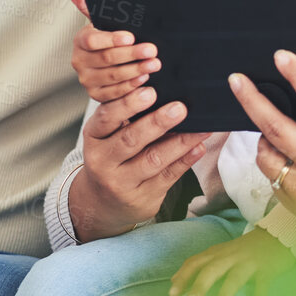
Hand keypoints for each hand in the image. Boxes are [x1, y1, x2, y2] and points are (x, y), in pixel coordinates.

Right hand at [67, 0, 160, 102]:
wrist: (109, 62)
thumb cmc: (108, 39)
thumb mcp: (102, 21)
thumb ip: (90, 6)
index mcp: (80, 41)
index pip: (92, 40)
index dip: (112, 39)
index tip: (131, 37)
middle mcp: (80, 61)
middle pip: (106, 59)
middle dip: (131, 55)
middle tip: (151, 50)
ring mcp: (87, 80)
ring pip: (112, 77)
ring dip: (135, 71)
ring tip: (153, 64)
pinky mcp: (97, 94)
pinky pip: (115, 93)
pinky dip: (130, 86)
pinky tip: (143, 78)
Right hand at [71, 86, 210, 241]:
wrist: (101, 203)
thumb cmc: (111, 157)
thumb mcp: (107, 136)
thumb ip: (127, 116)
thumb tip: (166, 93)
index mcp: (94, 137)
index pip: (107, 117)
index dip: (128, 104)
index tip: (150, 91)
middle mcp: (103, 161)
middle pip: (131, 139)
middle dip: (157, 122)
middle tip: (179, 108)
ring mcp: (122, 182)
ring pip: (153, 159)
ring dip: (180, 142)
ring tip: (201, 128)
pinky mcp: (142, 198)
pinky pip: (168, 176)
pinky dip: (186, 160)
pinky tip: (198, 147)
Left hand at [169, 229, 295, 295]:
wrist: (278, 235)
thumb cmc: (245, 250)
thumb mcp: (220, 253)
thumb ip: (199, 264)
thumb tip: (173, 280)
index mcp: (218, 253)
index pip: (196, 262)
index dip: (183, 277)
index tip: (172, 294)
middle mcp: (231, 256)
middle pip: (212, 270)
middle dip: (200, 286)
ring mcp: (250, 262)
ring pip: (235, 277)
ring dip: (224, 294)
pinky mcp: (267, 269)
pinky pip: (261, 285)